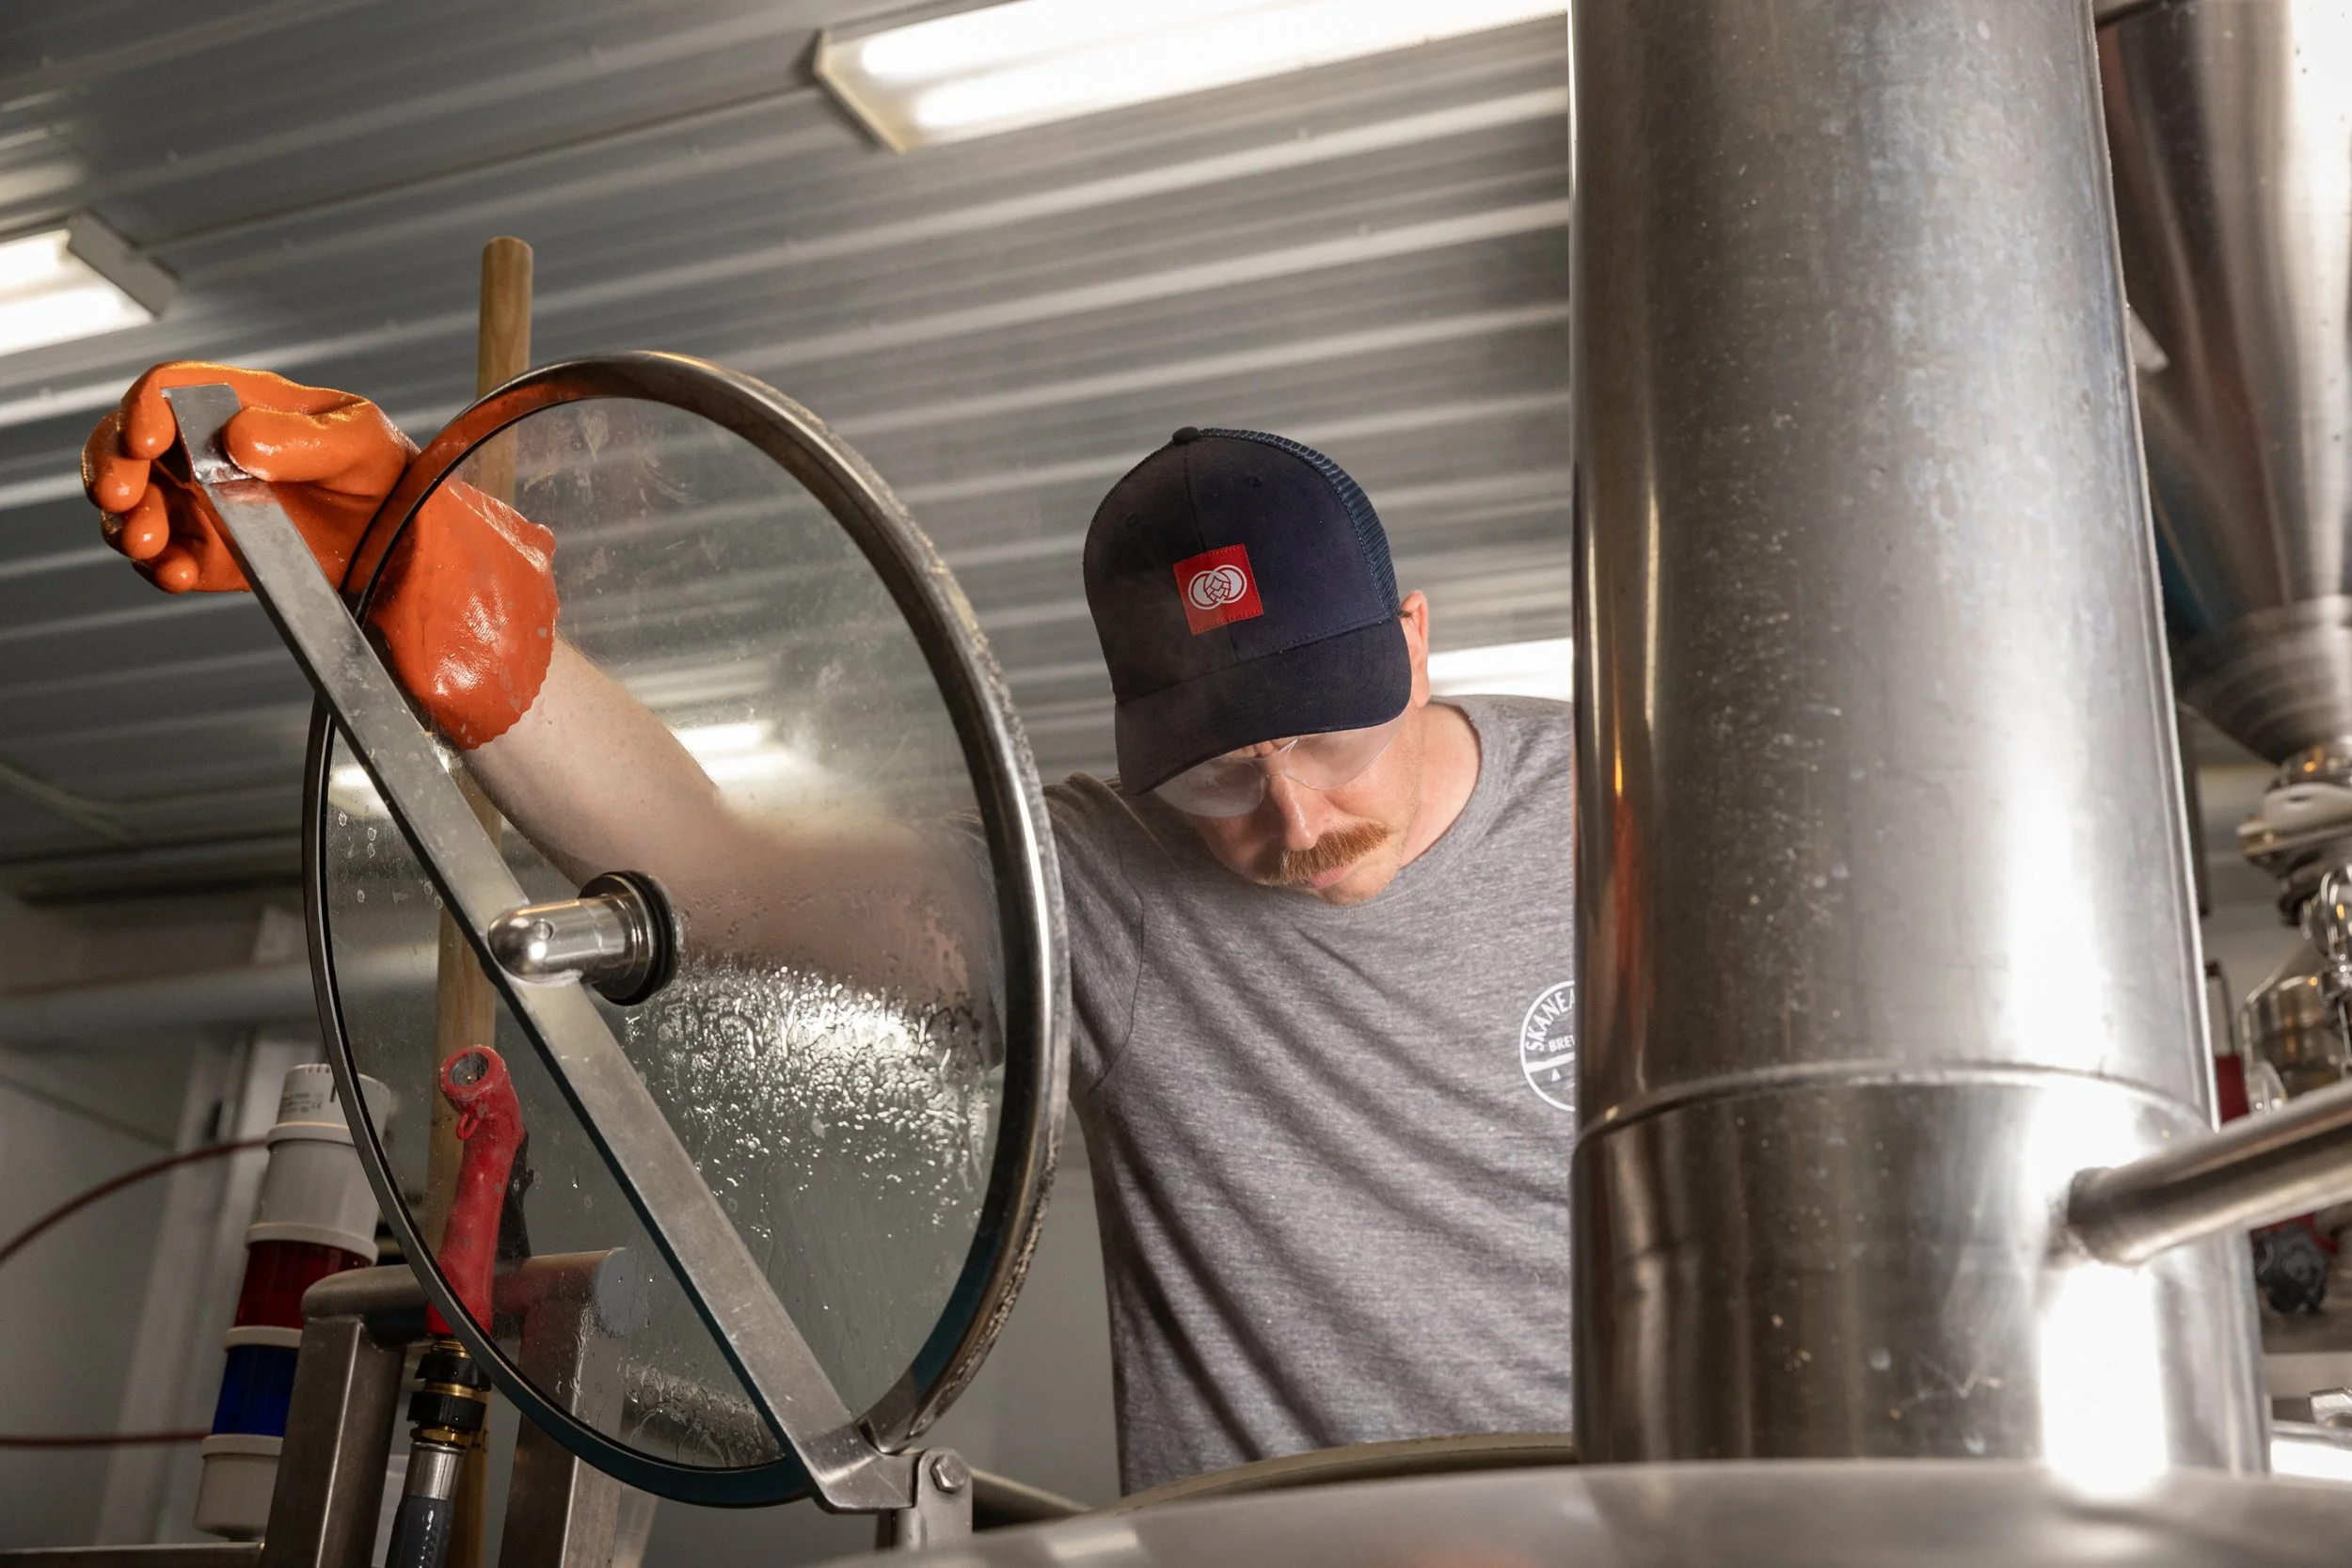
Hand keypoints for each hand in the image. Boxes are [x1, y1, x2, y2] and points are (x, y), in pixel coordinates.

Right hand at [82, 361, 414, 592]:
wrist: (403, 538)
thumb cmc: (383, 470)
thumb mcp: (359, 441)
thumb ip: (303, 438)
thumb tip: (238, 439)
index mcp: (238, 406)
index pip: (170, 390)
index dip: (146, 409)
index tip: (147, 440)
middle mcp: (206, 450)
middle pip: (128, 445)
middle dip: (109, 466)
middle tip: (119, 495)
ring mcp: (203, 503)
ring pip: (135, 506)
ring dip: (127, 523)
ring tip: (147, 543)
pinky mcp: (211, 553)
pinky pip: (167, 559)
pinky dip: (160, 567)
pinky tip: (176, 573)